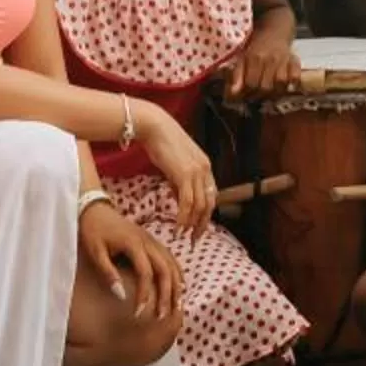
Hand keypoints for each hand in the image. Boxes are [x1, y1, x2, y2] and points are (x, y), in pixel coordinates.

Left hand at [79, 199, 180, 324]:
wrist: (95, 208)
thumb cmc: (93, 231)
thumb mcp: (95, 253)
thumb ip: (108, 274)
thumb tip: (122, 296)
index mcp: (133, 244)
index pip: (145, 273)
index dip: (144, 295)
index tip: (139, 313)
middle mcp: (148, 241)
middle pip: (164, 270)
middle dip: (166, 295)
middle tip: (163, 317)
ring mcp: (153, 240)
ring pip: (172, 264)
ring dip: (176, 287)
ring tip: (177, 308)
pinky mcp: (153, 241)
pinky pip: (171, 258)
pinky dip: (177, 274)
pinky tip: (180, 288)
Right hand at [135, 110, 217, 233]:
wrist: (154, 126)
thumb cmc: (161, 143)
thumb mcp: (175, 165)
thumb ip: (180, 181)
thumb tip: (179, 199)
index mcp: (205, 166)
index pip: (211, 195)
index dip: (206, 213)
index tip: (198, 227)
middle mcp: (205, 170)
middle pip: (209, 204)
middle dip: (202, 224)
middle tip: (194, 238)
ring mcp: (197, 172)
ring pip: (199, 206)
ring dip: (191, 224)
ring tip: (183, 235)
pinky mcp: (185, 174)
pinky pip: (187, 203)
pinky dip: (183, 218)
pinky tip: (177, 226)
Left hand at [225, 21, 300, 98]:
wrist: (274, 30)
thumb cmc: (256, 48)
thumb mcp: (242, 58)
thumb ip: (236, 76)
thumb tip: (231, 95)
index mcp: (254, 58)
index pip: (251, 83)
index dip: (247, 94)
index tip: (245, 96)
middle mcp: (269, 59)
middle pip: (266, 87)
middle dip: (260, 95)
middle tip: (256, 96)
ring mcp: (283, 60)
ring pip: (281, 83)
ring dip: (275, 92)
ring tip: (270, 93)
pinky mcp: (295, 61)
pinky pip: (296, 76)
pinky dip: (293, 82)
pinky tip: (287, 85)